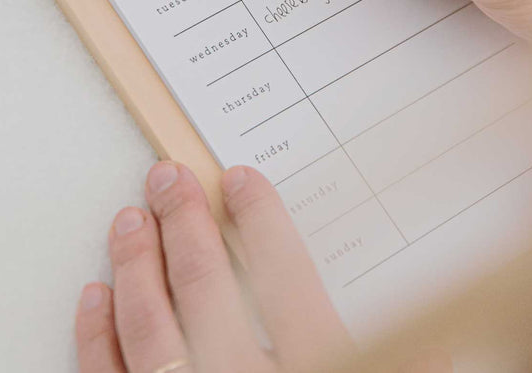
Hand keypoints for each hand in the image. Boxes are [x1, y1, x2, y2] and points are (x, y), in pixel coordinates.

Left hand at [75, 161, 451, 372]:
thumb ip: (408, 368)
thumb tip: (437, 335)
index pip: (287, 282)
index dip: (263, 224)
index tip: (242, 180)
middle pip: (206, 292)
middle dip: (184, 226)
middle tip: (167, 177)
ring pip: (148, 331)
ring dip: (134, 268)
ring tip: (127, 221)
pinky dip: (96, 340)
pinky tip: (93, 301)